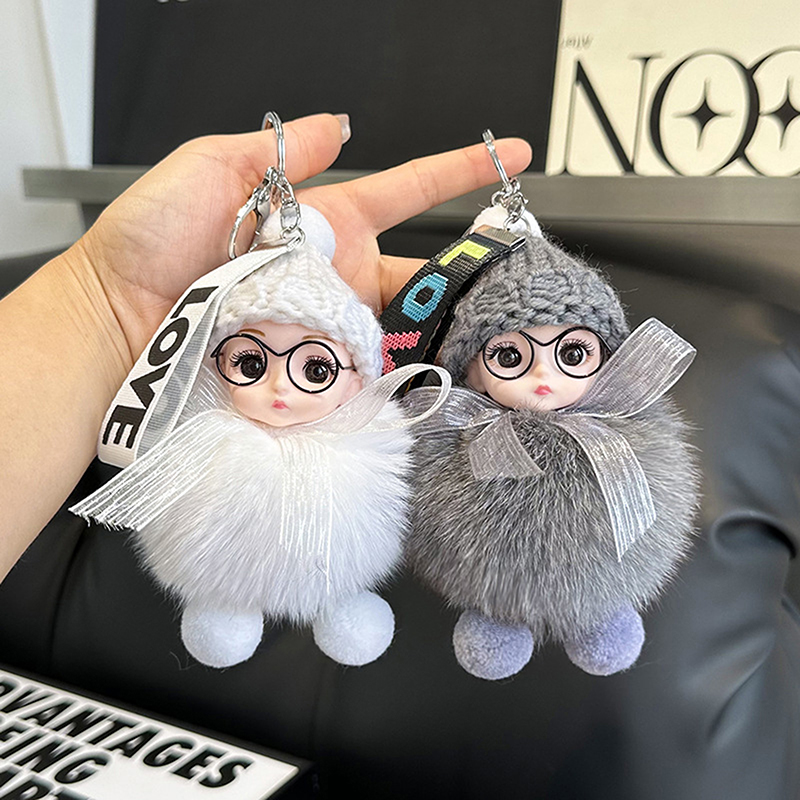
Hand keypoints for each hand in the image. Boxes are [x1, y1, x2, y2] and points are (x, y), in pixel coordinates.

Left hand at [69, 113, 531, 368]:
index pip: (405, 190)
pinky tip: (421, 375)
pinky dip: (392, 375)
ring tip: (477, 335)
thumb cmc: (150, 240)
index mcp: (324, 223)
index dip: (456, 173)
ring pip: (398, 328)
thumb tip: (337, 123)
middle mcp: (333, 277)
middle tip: (508, 280)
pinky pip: (362, 373)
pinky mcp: (312, 368)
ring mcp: (326, 325)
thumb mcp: (211, 168)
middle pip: (417, 275)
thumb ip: (279, 150)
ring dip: (435, 329)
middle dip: (464, 275)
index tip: (505, 156)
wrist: (117, 319)